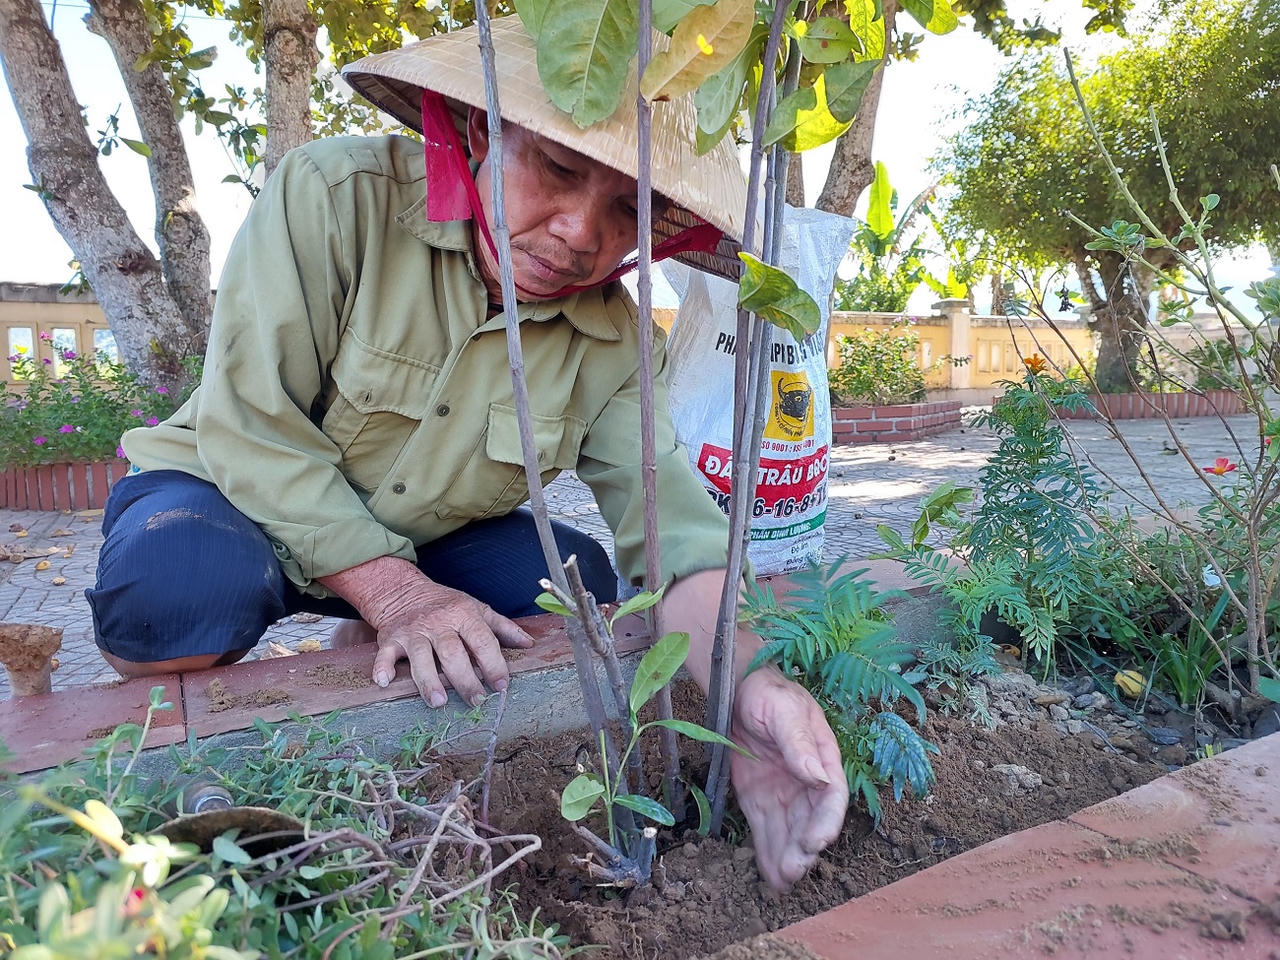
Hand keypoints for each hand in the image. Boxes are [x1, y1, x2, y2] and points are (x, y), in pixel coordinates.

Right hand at [369, 579, 532, 706]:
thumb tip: (529, 644)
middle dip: (465, 679)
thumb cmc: (446, 605)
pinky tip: (385, 682)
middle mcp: (439, 623)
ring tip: (438, 701)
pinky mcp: (391, 639)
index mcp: (464, 615)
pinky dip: (383, 667)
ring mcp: (414, 631)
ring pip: (421, 656)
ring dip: (429, 680)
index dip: (493, 663)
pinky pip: (385, 654)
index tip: (501, 684)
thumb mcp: (477, 609)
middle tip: (476, 700)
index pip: (482, 640)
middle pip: (453, 652)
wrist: (404, 591)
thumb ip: (503, 627)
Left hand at [729, 667, 848, 891]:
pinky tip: (769, 875)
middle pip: (810, 820)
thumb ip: (798, 741)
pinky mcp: (759, 799)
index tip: (817, 841)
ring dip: (786, 857)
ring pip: (788, 832)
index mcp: (822, 757)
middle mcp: (806, 781)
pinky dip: (767, 852)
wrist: (738, 689)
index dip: (826, 820)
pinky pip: (766, 829)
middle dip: (804, 848)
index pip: (831, 795)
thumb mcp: (784, 709)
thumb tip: (816, 775)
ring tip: (782, 882)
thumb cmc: (768, 692)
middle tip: (794, 869)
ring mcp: (783, 792)